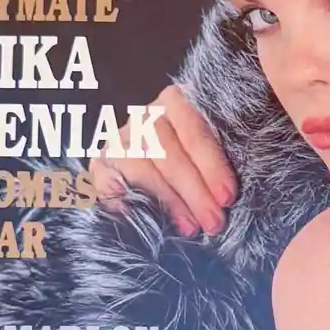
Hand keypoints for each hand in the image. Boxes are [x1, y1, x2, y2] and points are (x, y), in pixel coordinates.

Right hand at [91, 84, 237, 236]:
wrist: (151, 166)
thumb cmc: (198, 163)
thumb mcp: (210, 154)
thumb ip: (218, 165)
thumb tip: (229, 197)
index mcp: (178, 102)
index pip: (194, 133)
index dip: (212, 166)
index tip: (227, 197)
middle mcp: (146, 116)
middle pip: (168, 153)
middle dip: (194, 192)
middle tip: (213, 222)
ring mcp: (120, 139)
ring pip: (143, 168)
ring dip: (169, 202)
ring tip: (190, 227)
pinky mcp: (100, 164)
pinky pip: (111, 184)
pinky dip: (129, 205)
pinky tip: (149, 223)